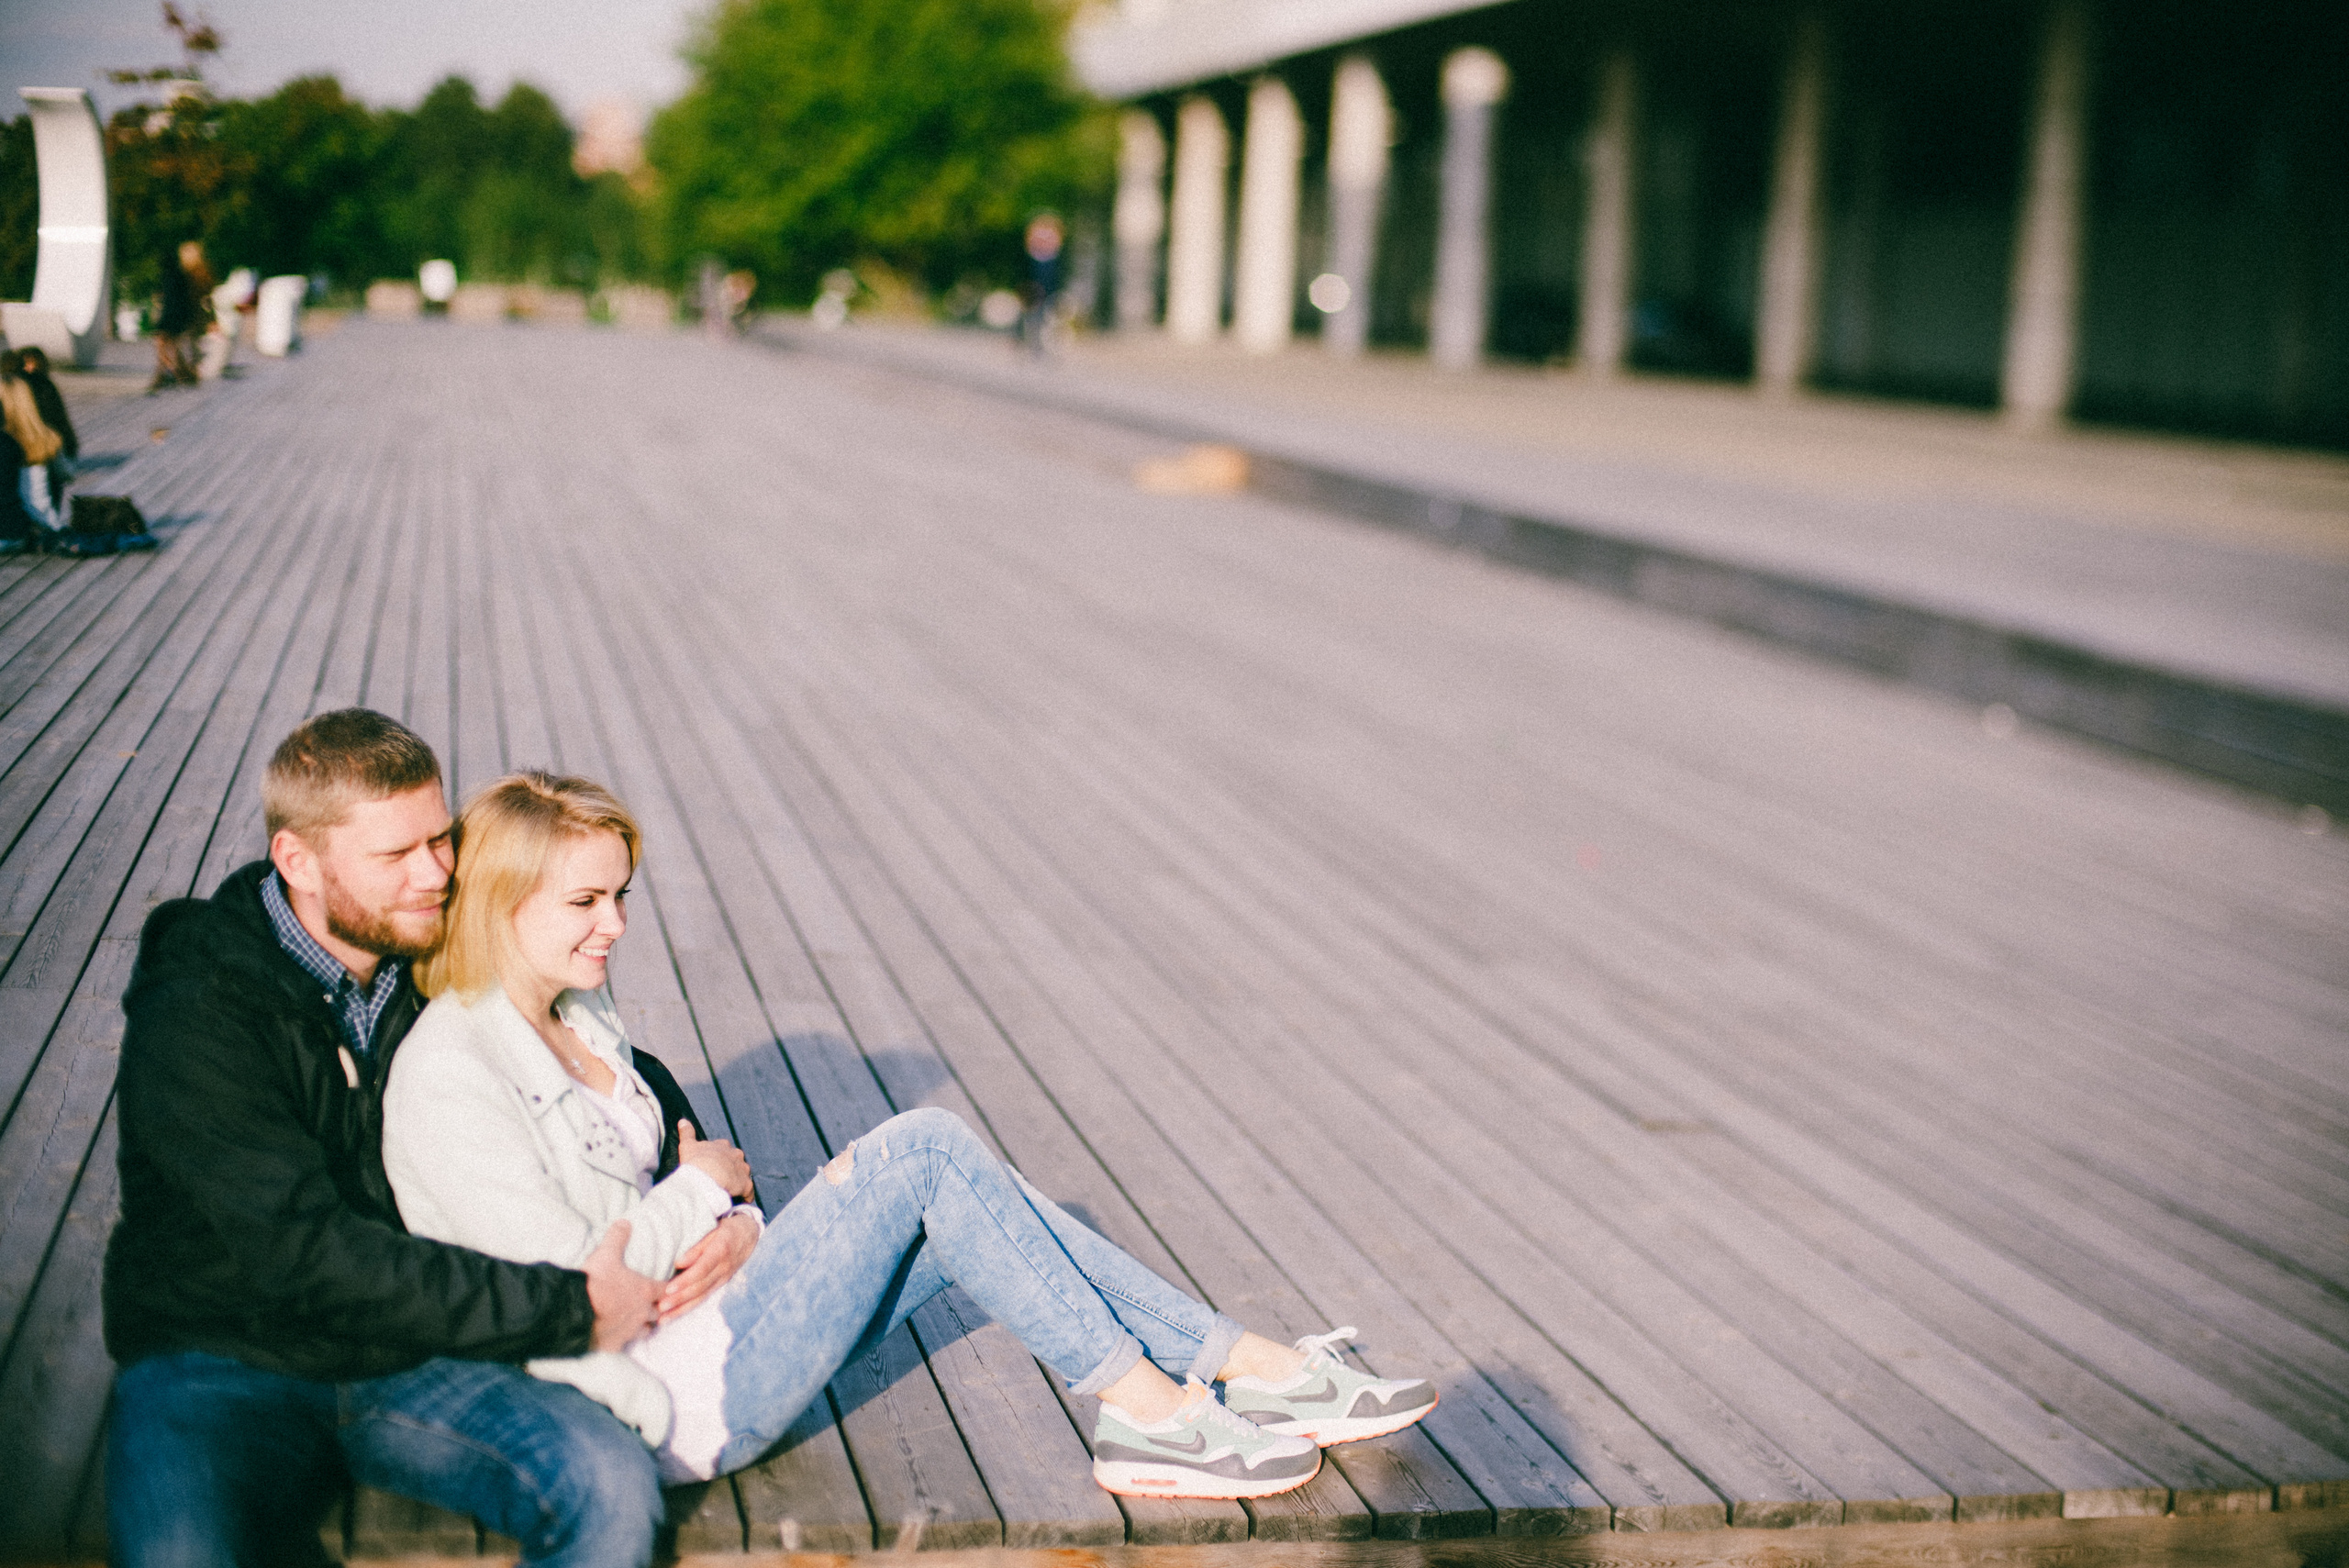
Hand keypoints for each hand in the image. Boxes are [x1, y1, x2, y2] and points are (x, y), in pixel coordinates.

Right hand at [584, 1219, 659, 1351]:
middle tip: (651, 1303)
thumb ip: (617, 1237)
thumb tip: (625, 1222)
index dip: (668, 1288)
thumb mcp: (605, 1254)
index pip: (667, 1290)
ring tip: (636, 1320)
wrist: (571, 1312)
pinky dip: (622, 1339)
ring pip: (645, 1331)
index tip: (669, 1287)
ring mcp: (629, 1331)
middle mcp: (641, 1312)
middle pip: (658, 1313)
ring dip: (642, 1325)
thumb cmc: (593, 1282)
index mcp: (644, 1290)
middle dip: (656, 1308)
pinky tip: (615, 1335)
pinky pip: (624, 1344)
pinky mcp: (614, 1345)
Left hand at [660, 1212, 759, 1321]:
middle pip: (699, 1287)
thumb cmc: (726, 1230)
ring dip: (681, 1309)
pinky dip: (687, 1308)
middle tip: (660, 1307)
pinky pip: (703, 1298)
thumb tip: (678, 1262)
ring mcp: (722, 1279)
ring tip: (663, 1318)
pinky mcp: (719, 1285)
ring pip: (700, 1297)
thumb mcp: (713, 1231)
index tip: (669, 1288)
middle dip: (679, 1299)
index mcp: (720, 1252)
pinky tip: (673, 1315)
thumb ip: (697, 1248)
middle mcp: (723, 1269)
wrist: (748, 1235)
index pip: (702, 1269)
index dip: (686, 1280)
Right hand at [678, 1121, 752, 1198]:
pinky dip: (744, 1197)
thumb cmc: (695, 1162)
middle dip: (730, 1170)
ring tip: (727, 1193)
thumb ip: (687, 1133)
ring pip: (743, 1177)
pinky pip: (748, 1193)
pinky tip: (737, 1202)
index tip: (713, 1167)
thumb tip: (683, 1121)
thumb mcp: (688, 1145)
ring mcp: (743, 1170)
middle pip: (735, 1163)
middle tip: (720, 1181)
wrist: (705, 1178)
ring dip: (737, 1184)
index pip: (724, 1151)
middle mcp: (736, 1155)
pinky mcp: (747, 1185)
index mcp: (723, 1146)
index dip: (719, 1160)